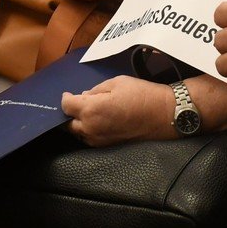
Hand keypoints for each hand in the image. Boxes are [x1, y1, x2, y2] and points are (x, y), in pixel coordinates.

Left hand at [61, 75, 175, 145]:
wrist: (161, 114)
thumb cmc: (140, 94)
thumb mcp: (116, 82)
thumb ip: (96, 90)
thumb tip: (84, 96)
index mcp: (91, 109)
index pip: (66, 105)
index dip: (65, 98)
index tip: (68, 94)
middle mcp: (90, 128)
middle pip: (68, 124)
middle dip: (68, 113)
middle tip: (75, 104)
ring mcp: (98, 139)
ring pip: (77, 133)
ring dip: (77, 123)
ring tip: (84, 113)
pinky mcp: (106, 145)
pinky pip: (88, 138)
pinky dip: (87, 130)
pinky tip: (94, 121)